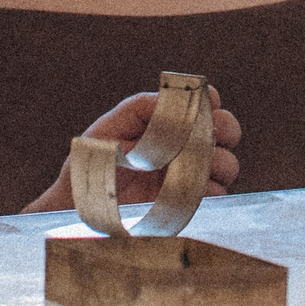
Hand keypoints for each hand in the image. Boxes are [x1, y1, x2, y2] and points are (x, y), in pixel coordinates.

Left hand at [23, 89, 244, 213]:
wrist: (78, 206)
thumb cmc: (92, 162)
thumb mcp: (109, 128)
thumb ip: (139, 109)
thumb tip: (170, 99)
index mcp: (167, 123)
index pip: (202, 104)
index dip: (210, 100)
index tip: (209, 103)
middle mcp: (184, 146)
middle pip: (225, 129)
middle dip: (225, 128)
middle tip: (213, 134)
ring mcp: (189, 175)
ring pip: (226, 163)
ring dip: (221, 161)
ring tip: (201, 166)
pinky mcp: (189, 203)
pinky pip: (217, 194)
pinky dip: (213, 190)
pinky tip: (195, 189)